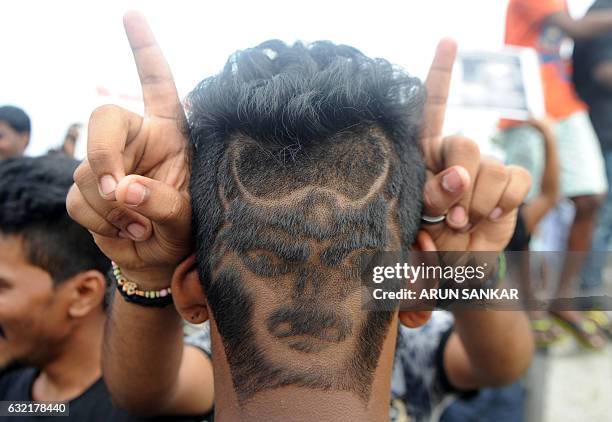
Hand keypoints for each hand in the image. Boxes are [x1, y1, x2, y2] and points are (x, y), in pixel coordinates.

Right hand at [67, 11, 191, 285]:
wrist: (164, 261)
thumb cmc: (186, 230)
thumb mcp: (189, 217)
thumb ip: (163, 202)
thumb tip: (122, 189)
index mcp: (169, 133)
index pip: (157, 84)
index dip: (144, 51)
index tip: (131, 15)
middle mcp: (136, 141)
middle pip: (103, 119)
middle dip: (103, 156)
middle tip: (117, 191)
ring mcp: (108, 164)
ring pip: (85, 171)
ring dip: (109, 206)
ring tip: (141, 227)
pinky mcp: (87, 190)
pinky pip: (77, 200)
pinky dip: (100, 222)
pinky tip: (126, 233)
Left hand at [419, 39, 530, 250]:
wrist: (458, 263)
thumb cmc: (429, 237)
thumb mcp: (419, 218)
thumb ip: (433, 196)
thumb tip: (458, 176)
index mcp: (425, 156)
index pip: (431, 109)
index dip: (440, 74)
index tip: (449, 41)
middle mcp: (455, 156)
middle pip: (463, 143)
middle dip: (459, 183)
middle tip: (450, 216)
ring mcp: (485, 167)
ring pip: (492, 165)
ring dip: (479, 203)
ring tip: (464, 223)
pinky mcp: (510, 182)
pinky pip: (517, 179)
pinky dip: (504, 202)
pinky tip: (491, 215)